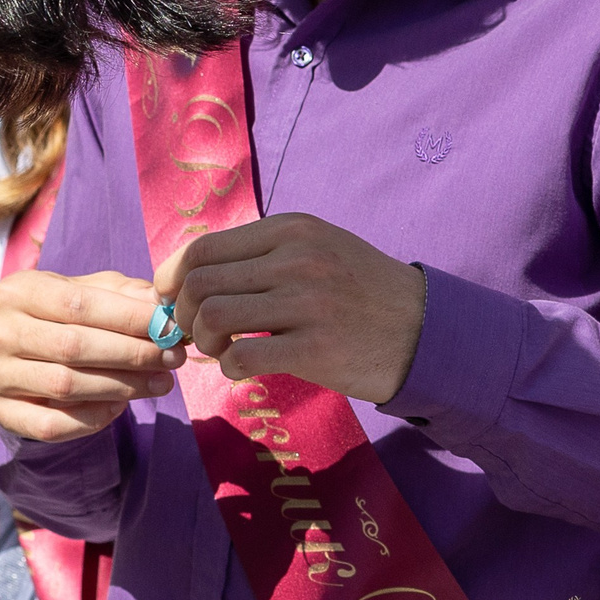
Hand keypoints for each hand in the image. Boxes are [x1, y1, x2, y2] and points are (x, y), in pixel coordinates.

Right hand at [0, 270, 171, 443]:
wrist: (23, 359)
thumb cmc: (66, 319)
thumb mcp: (91, 294)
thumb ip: (125, 295)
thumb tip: (161, 306)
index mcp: (18, 291)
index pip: (78, 303)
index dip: (128, 317)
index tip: (169, 327)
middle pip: (72, 346)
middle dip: (132, 354)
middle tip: (172, 359)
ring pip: (65, 385)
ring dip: (122, 386)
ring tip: (161, 383)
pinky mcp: (2, 412)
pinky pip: (53, 423)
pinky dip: (93, 417)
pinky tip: (120, 407)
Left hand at [154, 214, 427, 403]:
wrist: (426, 331)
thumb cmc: (364, 294)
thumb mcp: (320, 250)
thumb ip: (264, 255)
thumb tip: (192, 277)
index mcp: (292, 230)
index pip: (204, 248)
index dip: (173, 278)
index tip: (174, 301)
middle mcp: (296, 259)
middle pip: (200, 283)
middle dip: (183, 314)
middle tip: (196, 334)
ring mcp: (307, 303)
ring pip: (213, 317)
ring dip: (205, 341)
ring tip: (221, 351)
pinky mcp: (316, 348)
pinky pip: (242, 358)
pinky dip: (229, 368)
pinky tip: (244, 369)